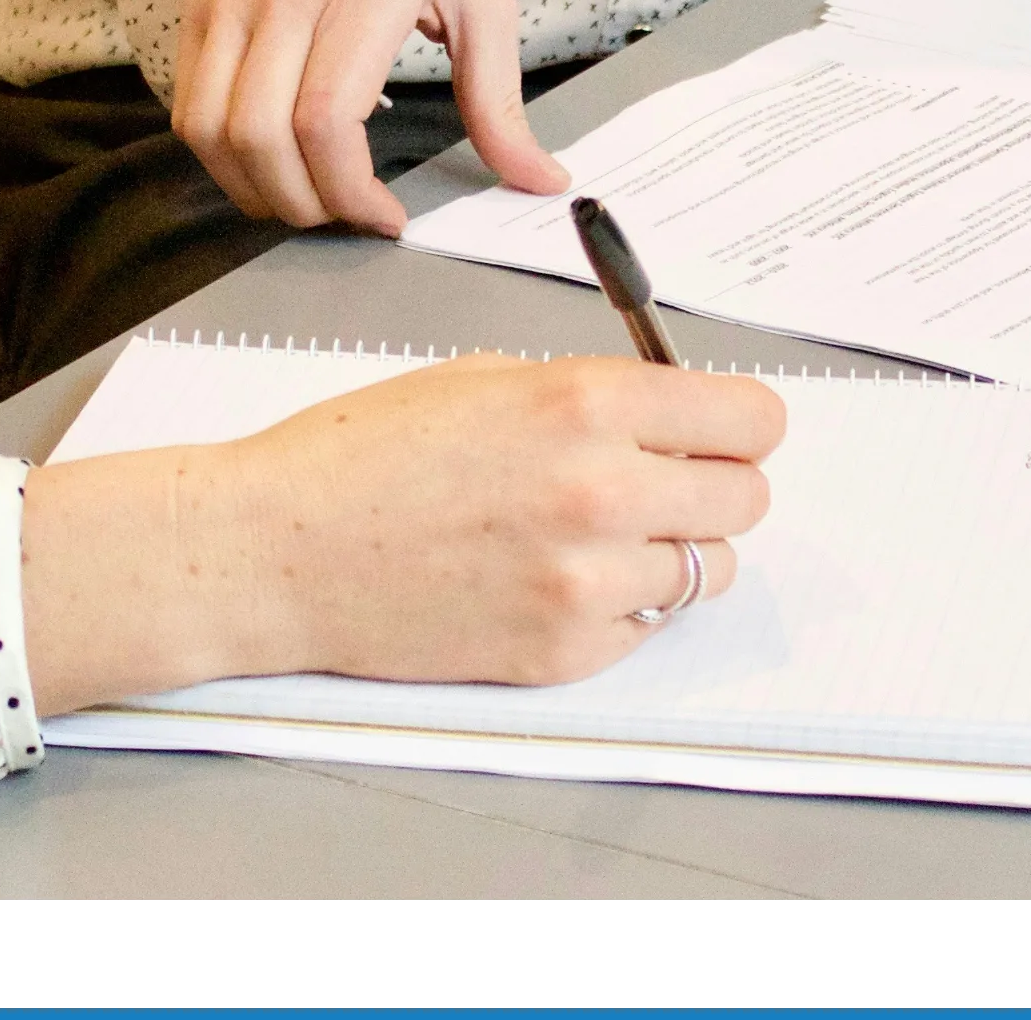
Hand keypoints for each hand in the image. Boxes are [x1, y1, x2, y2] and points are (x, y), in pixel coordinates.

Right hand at [21, 355, 784, 713]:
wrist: (280, 548)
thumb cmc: (363, 453)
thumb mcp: (488, 377)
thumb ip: (593, 394)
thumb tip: (672, 412)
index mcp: (585, 402)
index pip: (751, 418)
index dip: (741, 421)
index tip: (726, 427)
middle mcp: (603, 491)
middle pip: (747, 497)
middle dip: (713, 481)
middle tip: (665, 476)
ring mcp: (586, 583)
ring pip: (707, 570)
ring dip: (672, 547)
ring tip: (600, 532)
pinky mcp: (564, 653)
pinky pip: (646, 627)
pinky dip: (621, 604)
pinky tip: (556, 575)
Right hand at [172, 0, 568, 234]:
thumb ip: (501, 99)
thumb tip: (540, 180)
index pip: (327, 118)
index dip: (349, 191)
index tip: (385, 216)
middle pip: (261, 136)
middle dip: (303, 205)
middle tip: (345, 215)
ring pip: (210, 129)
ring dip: (253, 189)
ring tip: (305, 197)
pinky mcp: (201, 0)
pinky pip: (189, 103)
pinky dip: (221, 153)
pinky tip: (269, 159)